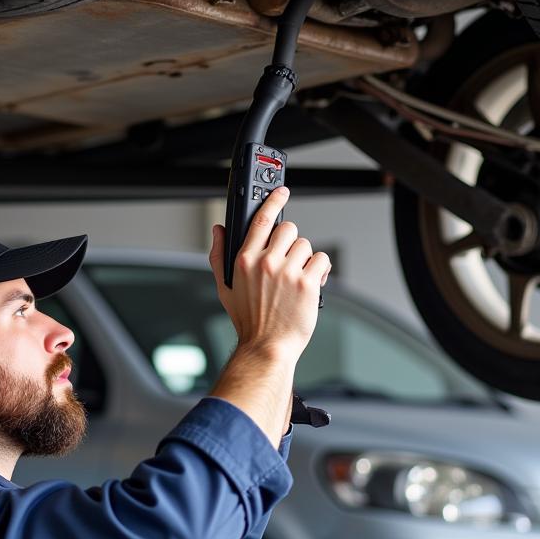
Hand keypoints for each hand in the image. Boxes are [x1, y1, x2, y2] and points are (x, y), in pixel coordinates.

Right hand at [208, 187, 330, 361]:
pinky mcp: (307, 283)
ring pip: (305, 245)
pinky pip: (321, 260)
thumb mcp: (224, 286)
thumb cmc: (248, 320)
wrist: (267, 347)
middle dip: (291, 242)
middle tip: (288, 260)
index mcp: (244, 260)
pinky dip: (319, 270)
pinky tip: (309, 283)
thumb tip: (219, 230)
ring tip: (296, 278)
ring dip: (304, 259)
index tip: (281, 191)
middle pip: (288, 229)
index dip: (273, 200)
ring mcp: (288, 272)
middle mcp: (266, 262)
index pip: (261, 219)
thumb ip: (219, 255)